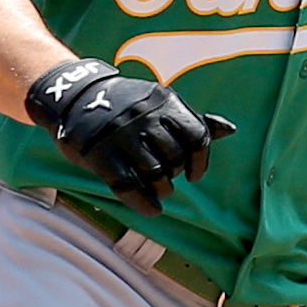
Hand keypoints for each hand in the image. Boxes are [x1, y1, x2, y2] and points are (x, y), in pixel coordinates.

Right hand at [28, 58, 235, 216]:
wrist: (75, 96)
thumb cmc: (126, 106)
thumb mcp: (159, 104)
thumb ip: (193, 119)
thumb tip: (231, 130)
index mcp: (164, 101)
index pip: (197, 136)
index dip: (200, 161)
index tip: (194, 175)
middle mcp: (145, 117)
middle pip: (175, 158)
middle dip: (175, 174)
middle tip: (167, 178)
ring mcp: (121, 136)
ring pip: (155, 174)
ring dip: (161, 190)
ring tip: (159, 191)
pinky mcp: (100, 154)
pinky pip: (128, 186)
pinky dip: (144, 204)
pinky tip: (152, 210)